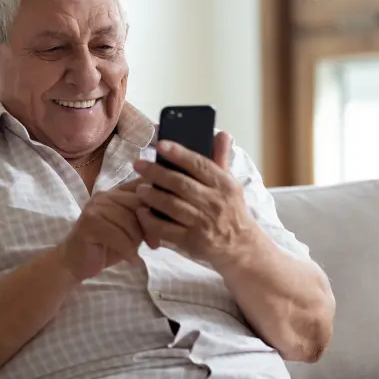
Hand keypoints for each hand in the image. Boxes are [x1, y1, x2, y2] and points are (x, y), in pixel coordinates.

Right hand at [57, 178, 157, 281]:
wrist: (76, 262)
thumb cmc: (106, 246)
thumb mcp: (130, 230)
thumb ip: (144, 218)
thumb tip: (170, 214)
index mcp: (116, 192)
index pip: (143, 186)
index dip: (158, 201)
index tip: (167, 220)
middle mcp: (105, 195)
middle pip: (139, 203)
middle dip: (150, 226)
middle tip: (153, 244)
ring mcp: (96, 207)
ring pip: (130, 222)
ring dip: (136, 241)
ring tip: (135, 252)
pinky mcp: (90, 222)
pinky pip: (119, 236)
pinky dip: (128, 251)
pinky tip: (130, 259)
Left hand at [132, 132, 257, 266]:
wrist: (240, 246)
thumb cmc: (231, 210)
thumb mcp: (230, 184)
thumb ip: (221, 158)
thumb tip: (222, 133)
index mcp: (223, 184)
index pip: (199, 164)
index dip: (179, 153)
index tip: (160, 145)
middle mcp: (214, 202)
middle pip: (180, 184)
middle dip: (156, 172)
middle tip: (139, 165)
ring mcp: (203, 223)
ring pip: (171, 205)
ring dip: (151, 195)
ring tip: (140, 188)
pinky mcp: (192, 241)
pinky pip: (166, 229)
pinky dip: (150, 220)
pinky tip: (142, 211)